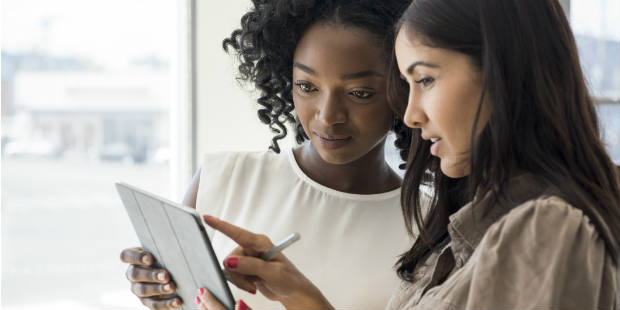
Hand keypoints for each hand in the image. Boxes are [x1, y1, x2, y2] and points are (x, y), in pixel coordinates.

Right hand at [120, 247, 181, 308]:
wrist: (172, 273)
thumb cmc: (167, 257)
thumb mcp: (164, 253)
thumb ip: (165, 251)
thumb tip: (177, 251)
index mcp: (134, 259)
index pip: (126, 255)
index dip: (136, 257)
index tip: (150, 259)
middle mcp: (133, 274)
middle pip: (135, 274)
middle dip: (151, 275)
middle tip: (166, 275)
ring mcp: (138, 289)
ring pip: (143, 290)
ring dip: (158, 289)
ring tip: (171, 287)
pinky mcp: (147, 301)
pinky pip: (154, 304)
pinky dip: (166, 304)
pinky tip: (177, 301)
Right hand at [203, 215, 333, 309]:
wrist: (292, 292)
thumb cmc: (289, 280)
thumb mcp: (272, 272)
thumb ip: (251, 265)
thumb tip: (229, 261)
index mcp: (260, 243)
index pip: (237, 233)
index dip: (221, 225)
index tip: (207, 218)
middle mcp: (252, 248)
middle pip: (230, 257)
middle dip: (238, 272)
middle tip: (253, 280)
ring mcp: (248, 258)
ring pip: (229, 268)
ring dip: (240, 279)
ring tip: (255, 282)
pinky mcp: (245, 268)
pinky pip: (233, 275)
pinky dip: (240, 283)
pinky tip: (253, 284)